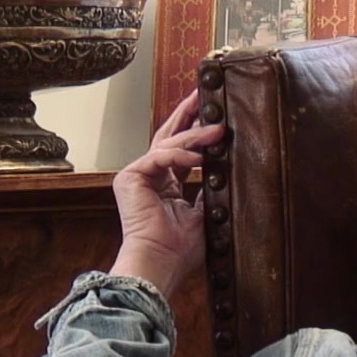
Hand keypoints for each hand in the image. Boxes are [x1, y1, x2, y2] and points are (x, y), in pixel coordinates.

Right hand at [110, 91, 226, 295]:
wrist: (161, 263)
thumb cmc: (180, 249)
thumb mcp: (205, 212)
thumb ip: (210, 189)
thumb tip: (227, 169)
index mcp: (165, 185)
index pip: (181, 150)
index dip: (196, 131)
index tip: (213, 114)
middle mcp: (148, 176)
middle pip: (169, 136)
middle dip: (188, 114)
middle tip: (205, 94)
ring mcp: (137, 175)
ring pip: (167, 144)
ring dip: (194, 135)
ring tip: (218, 129)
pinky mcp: (129, 177)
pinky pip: (158, 156)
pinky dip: (179, 154)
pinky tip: (200, 156)